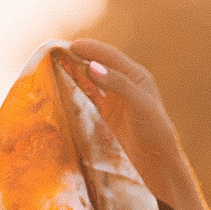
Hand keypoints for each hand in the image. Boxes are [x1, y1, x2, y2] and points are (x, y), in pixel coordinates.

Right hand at [67, 38, 198, 209]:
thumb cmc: (155, 131)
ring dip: (73, 75)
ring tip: (53, 69)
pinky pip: (86, 100)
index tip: (70, 45)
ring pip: (89, 82)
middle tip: (55, 54)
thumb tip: (91, 66)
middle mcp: (123, 85)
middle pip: (97, 66)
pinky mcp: (104, 118)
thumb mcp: (140, 104)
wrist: (157, 164)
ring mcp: (113, 102)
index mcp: (136, 76)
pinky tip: (61, 92)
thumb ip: (118, 84)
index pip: (110, 56)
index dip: (90, 49)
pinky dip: (74, 94)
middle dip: (78, 58)